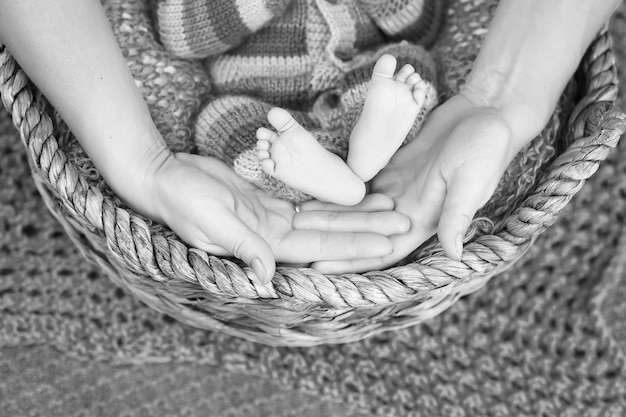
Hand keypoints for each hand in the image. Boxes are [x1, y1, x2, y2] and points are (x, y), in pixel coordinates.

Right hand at [138, 152, 409, 283]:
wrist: (165, 177)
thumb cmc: (181, 200)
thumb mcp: (208, 221)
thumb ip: (240, 245)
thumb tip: (266, 274)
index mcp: (265, 245)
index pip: (319, 247)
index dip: (353, 243)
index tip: (386, 242)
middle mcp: (274, 237)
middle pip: (331, 233)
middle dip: (367, 227)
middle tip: (404, 221)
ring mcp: (272, 219)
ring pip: (324, 216)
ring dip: (356, 212)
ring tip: (391, 205)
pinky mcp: (268, 202)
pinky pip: (307, 201)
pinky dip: (331, 198)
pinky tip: (356, 193)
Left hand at [298, 94, 518, 272]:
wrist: (486, 113)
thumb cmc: (486, 149)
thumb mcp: (472, 182)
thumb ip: (458, 216)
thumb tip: (454, 256)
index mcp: (424, 220)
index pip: (381, 248)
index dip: (350, 260)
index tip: (319, 267)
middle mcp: (406, 210)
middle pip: (360, 228)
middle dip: (328, 234)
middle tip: (294, 236)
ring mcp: (399, 188)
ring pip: (357, 207)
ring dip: (330, 212)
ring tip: (297, 216)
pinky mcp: (394, 167)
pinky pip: (362, 182)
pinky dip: (341, 187)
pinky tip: (317, 187)